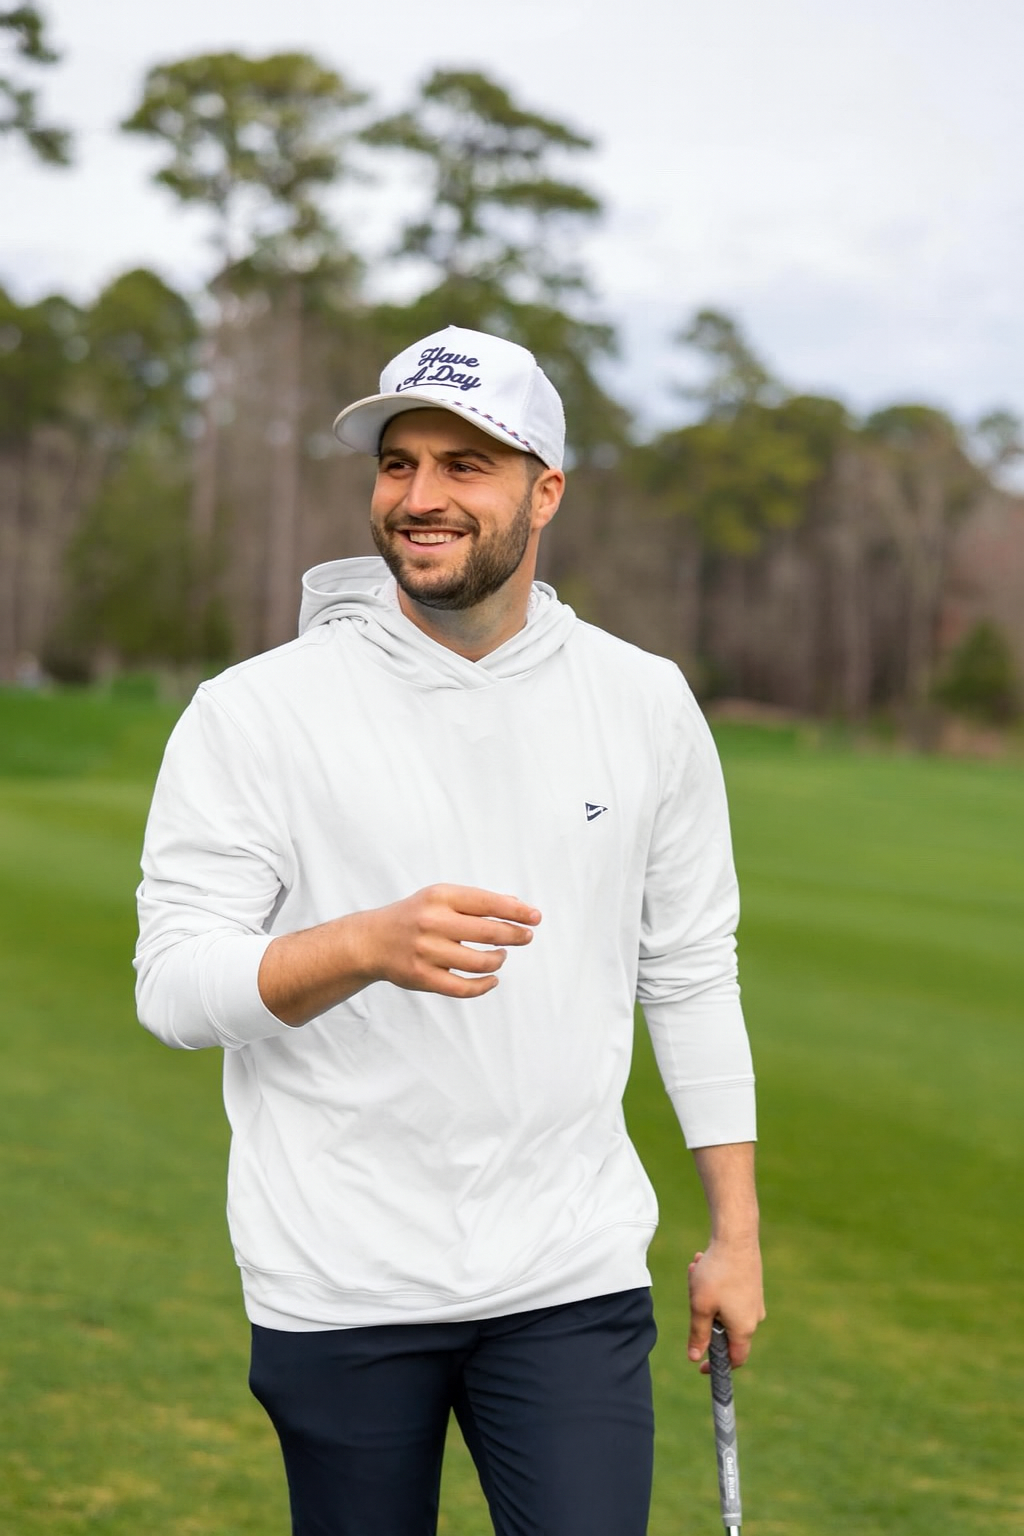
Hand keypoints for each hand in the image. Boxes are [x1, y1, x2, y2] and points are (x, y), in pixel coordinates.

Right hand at [357, 884, 540, 998]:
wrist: (371, 940)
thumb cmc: (413, 916)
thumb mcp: (438, 898)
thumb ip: (474, 901)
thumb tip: (516, 904)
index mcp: (439, 897)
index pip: (487, 903)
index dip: (516, 911)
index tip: (535, 917)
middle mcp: (432, 922)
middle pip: (489, 932)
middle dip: (515, 935)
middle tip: (526, 937)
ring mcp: (427, 951)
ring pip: (480, 962)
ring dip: (498, 960)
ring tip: (501, 956)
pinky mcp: (422, 977)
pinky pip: (463, 988)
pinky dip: (484, 985)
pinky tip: (492, 979)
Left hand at [687, 1237, 764, 1371]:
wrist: (737, 1237)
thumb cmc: (718, 1274)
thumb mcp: (701, 1307)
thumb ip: (698, 1334)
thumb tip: (695, 1358)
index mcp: (744, 1329)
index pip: (735, 1359)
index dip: (718, 1365)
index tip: (701, 1366)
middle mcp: (754, 1317)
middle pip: (724, 1329)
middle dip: (703, 1314)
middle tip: (693, 1294)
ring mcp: (754, 1300)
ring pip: (722, 1305)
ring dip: (705, 1292)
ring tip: (696, 1269)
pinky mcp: (751, 1285)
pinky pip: (728, 1291)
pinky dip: (713, 1281)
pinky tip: (703, 1261)